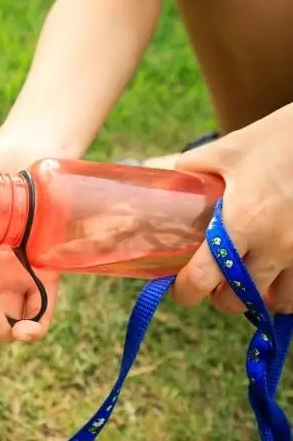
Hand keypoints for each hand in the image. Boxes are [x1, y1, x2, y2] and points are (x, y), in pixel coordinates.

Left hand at [172, 104, 292, 314]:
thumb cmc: (277, 139)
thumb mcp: (227, 150)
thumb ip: (192, 168)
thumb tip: (161, 177)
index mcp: (241, 222)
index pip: (204, 277)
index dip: (186, 291)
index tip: (180, 290)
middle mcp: (274, 245)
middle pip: (238, 299)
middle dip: (221, 296)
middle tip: (214, 282)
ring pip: (278, 301)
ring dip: (259, 297)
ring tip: (248, 281)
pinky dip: (289, 290)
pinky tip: (279, 276)